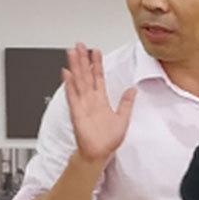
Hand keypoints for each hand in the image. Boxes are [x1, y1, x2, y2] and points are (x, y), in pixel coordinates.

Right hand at [63, 44, 135, 163]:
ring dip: (75, 67)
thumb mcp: (123, 119)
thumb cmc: (107, 140)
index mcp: (101, 100)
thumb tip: (132, 90)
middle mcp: (90, 100)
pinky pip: (72, 96)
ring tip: (72, 53)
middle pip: (85, 74)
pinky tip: (66, 74)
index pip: (98, 77)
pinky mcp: (77, 113)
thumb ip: (126, 103)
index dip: (97, 63)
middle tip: (79, 45)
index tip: (96, 51)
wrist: (98, 154)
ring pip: (78, 81)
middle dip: (83, 59)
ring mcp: (82, 105)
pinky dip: (69, 85)